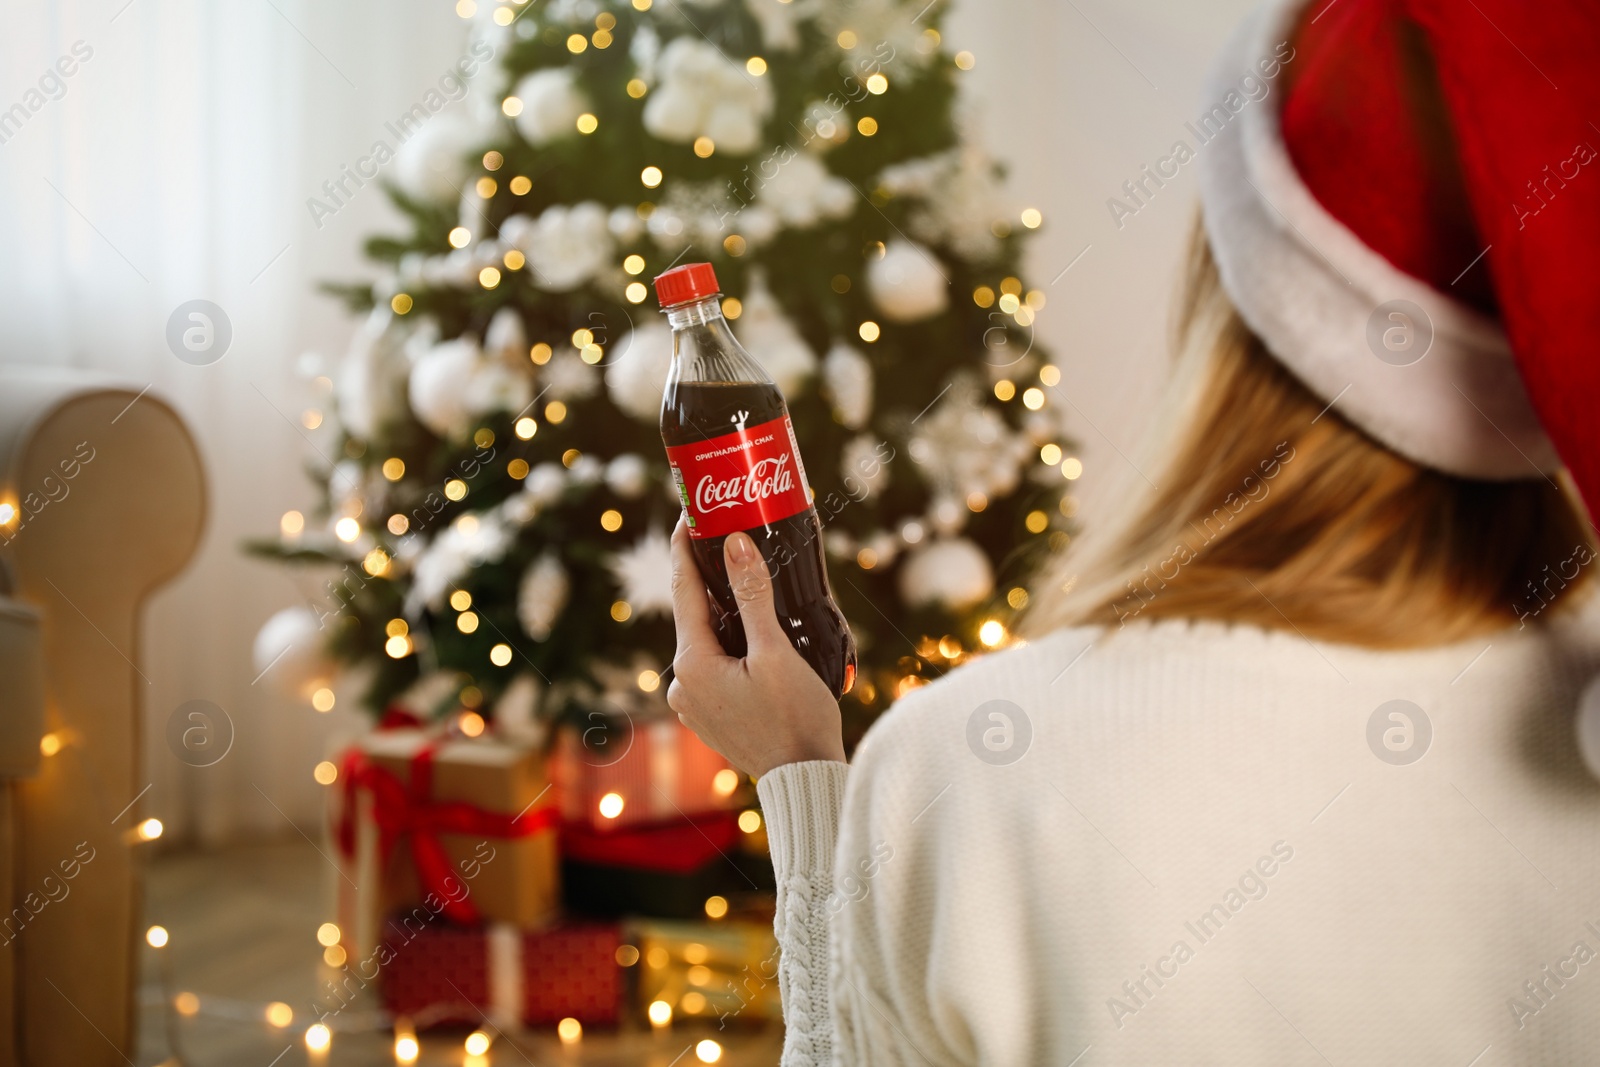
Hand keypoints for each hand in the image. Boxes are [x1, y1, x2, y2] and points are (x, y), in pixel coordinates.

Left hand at [667, 518, 845, 777]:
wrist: (804, 779)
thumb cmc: (796, 720)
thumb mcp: (777, 652)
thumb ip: (753, 596)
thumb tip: (734, 544)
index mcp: (692, 663)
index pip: (683, 588)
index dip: (685, 546)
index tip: (691, 513)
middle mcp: (682, 683)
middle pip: (695, 613)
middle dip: (710, 576)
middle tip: (729, 535)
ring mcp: (694, 702)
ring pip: (706, 639)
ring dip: (724, 610)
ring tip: (747, 576)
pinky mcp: (710, 714)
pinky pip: (714, 663)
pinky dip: (730, 641)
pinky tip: (754, 628)